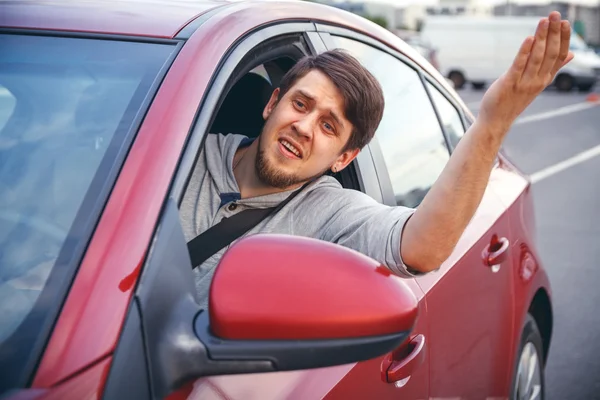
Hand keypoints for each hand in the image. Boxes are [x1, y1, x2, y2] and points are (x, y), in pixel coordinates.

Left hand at [477, 11, 574, 135]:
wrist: (496, 121)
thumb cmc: (514, 100)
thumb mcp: (536, 84)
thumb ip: (552, 68)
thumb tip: (571, 54)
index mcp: (545, 79)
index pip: (559, 56)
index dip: (564, 39)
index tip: (566, 23)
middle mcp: (538, 80)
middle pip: (550, 53)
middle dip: (554, 33)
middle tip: (556, 15)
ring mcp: (524, 83)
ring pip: (537, 57)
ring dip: (541, 38)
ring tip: (544, 21)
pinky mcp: (509, 83)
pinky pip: (519, 65)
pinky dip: (524, 52)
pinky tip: (528, 39)